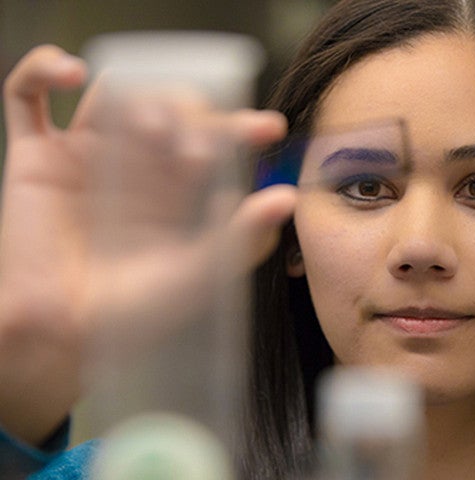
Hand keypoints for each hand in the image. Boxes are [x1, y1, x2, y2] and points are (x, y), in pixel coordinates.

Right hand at [0, 45, 295, 444]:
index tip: (268, 128)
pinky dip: (42, 69)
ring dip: (136, 94)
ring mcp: (84, 158)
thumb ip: (242, 240)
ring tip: (151, 126)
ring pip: (112, 95)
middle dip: (192, 117)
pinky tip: (71, 71)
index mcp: (177, 190)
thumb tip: (287, 197)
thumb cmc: (133, 316)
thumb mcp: (200, 279)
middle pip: (168, 108)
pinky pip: (26, 96)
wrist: (62, 337)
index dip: (240, 128)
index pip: (213, 139)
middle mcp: (136, 167)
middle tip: (198, 149)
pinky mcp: (34, 158)